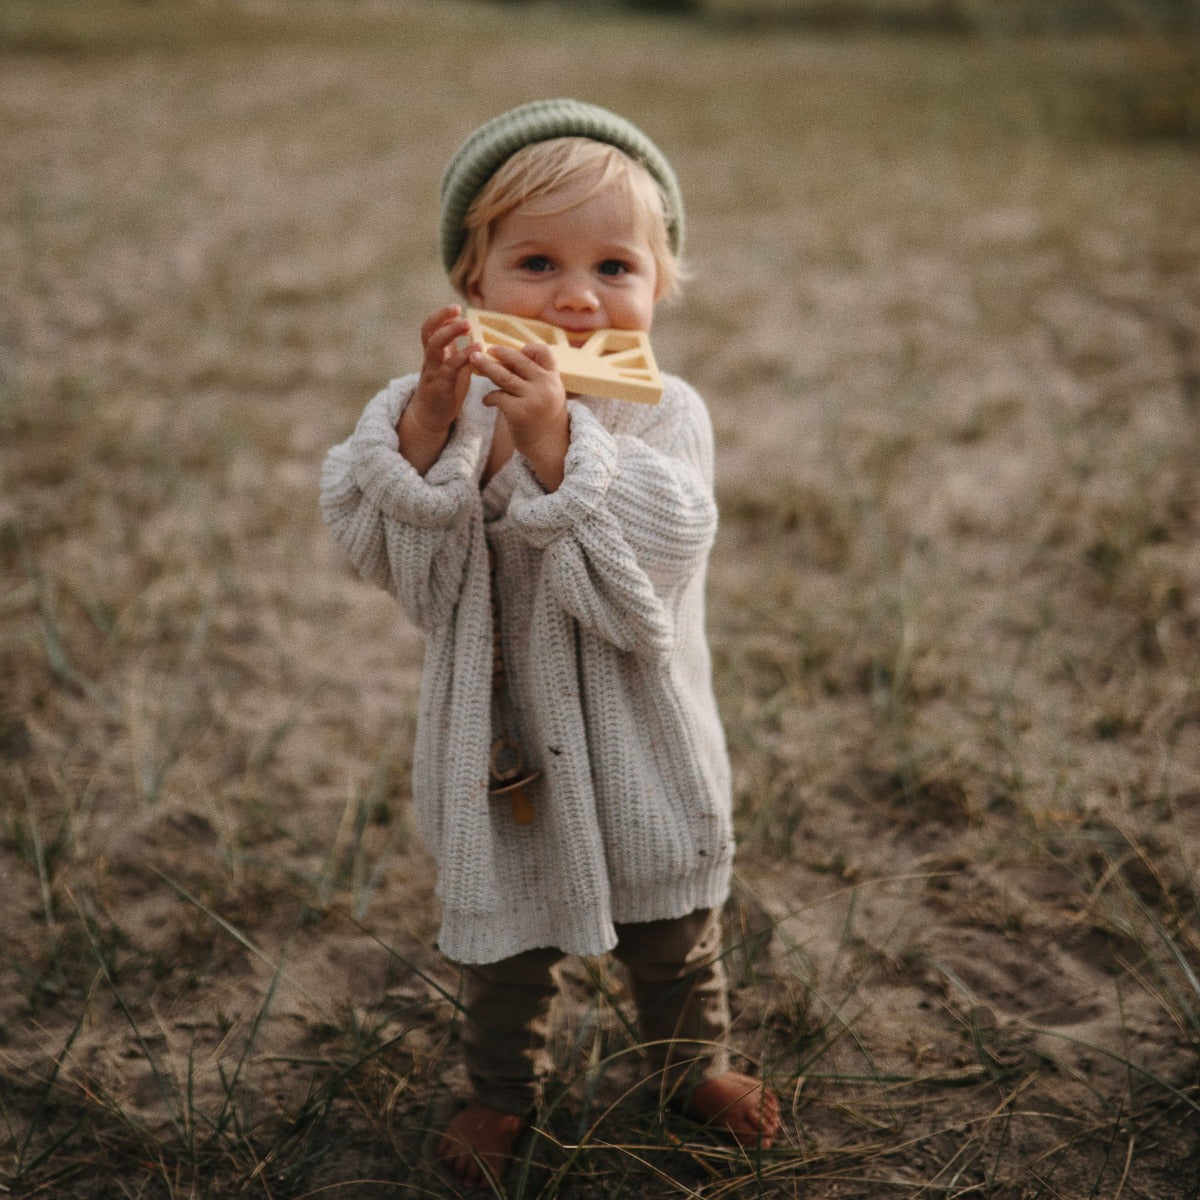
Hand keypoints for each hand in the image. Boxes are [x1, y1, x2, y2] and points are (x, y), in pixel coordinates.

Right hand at [398, 305, 478, 472]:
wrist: (431, 418)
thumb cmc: (445, 391)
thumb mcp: (453, 369)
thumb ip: (460, 352)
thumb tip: (474, 336)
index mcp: (433, 354)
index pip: (430, 328)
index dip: (440, 316)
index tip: (456, 307)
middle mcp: (430, 360)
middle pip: (428, 333)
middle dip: (442, 318)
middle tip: (458, 310)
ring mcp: (433, 372)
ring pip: (435, 347)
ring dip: (450, 333)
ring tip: (467, 324)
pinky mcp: (440, 386)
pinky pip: (450, 368)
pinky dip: (464, 356)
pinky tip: (477, 350)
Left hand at [470, 341, 569, 489]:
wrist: (548, 447)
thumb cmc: (542, 418)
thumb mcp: (547, 394)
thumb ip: (533, 377)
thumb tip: (506, 357)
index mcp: (553, 379)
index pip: (544, 352)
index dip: (529, 348)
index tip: (517, 352)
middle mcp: (545, 386)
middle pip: (518, 361)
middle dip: (499, 353)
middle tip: (482, 350)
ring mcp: (532, 399)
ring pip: (504, 376)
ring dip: (486, 367)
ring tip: (473, 360)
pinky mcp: (519, 412)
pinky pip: (497, 396)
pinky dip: (488, 397)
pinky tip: (486, 401)